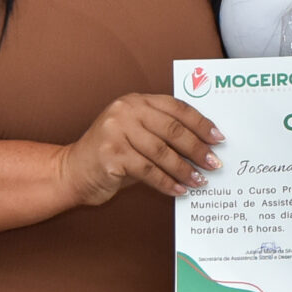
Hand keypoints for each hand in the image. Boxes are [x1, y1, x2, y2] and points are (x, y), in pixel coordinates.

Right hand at [58, 94, 220, 205]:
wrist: (72, 172)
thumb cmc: (113, 156)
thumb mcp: (137, 135)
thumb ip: (163, 133)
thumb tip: (204, 146)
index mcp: (136, 101)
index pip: (176, 107)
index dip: (201, 123)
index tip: (218, 138)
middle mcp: (125, 111)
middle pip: (172, 129)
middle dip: (197, 148)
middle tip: (214, 163)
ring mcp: (115, 131)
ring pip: (161, 152)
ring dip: (184, 169)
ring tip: (200, 181)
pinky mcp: (111, 155)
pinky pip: (148, 171)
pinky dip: (167, 182)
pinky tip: (179, 190)